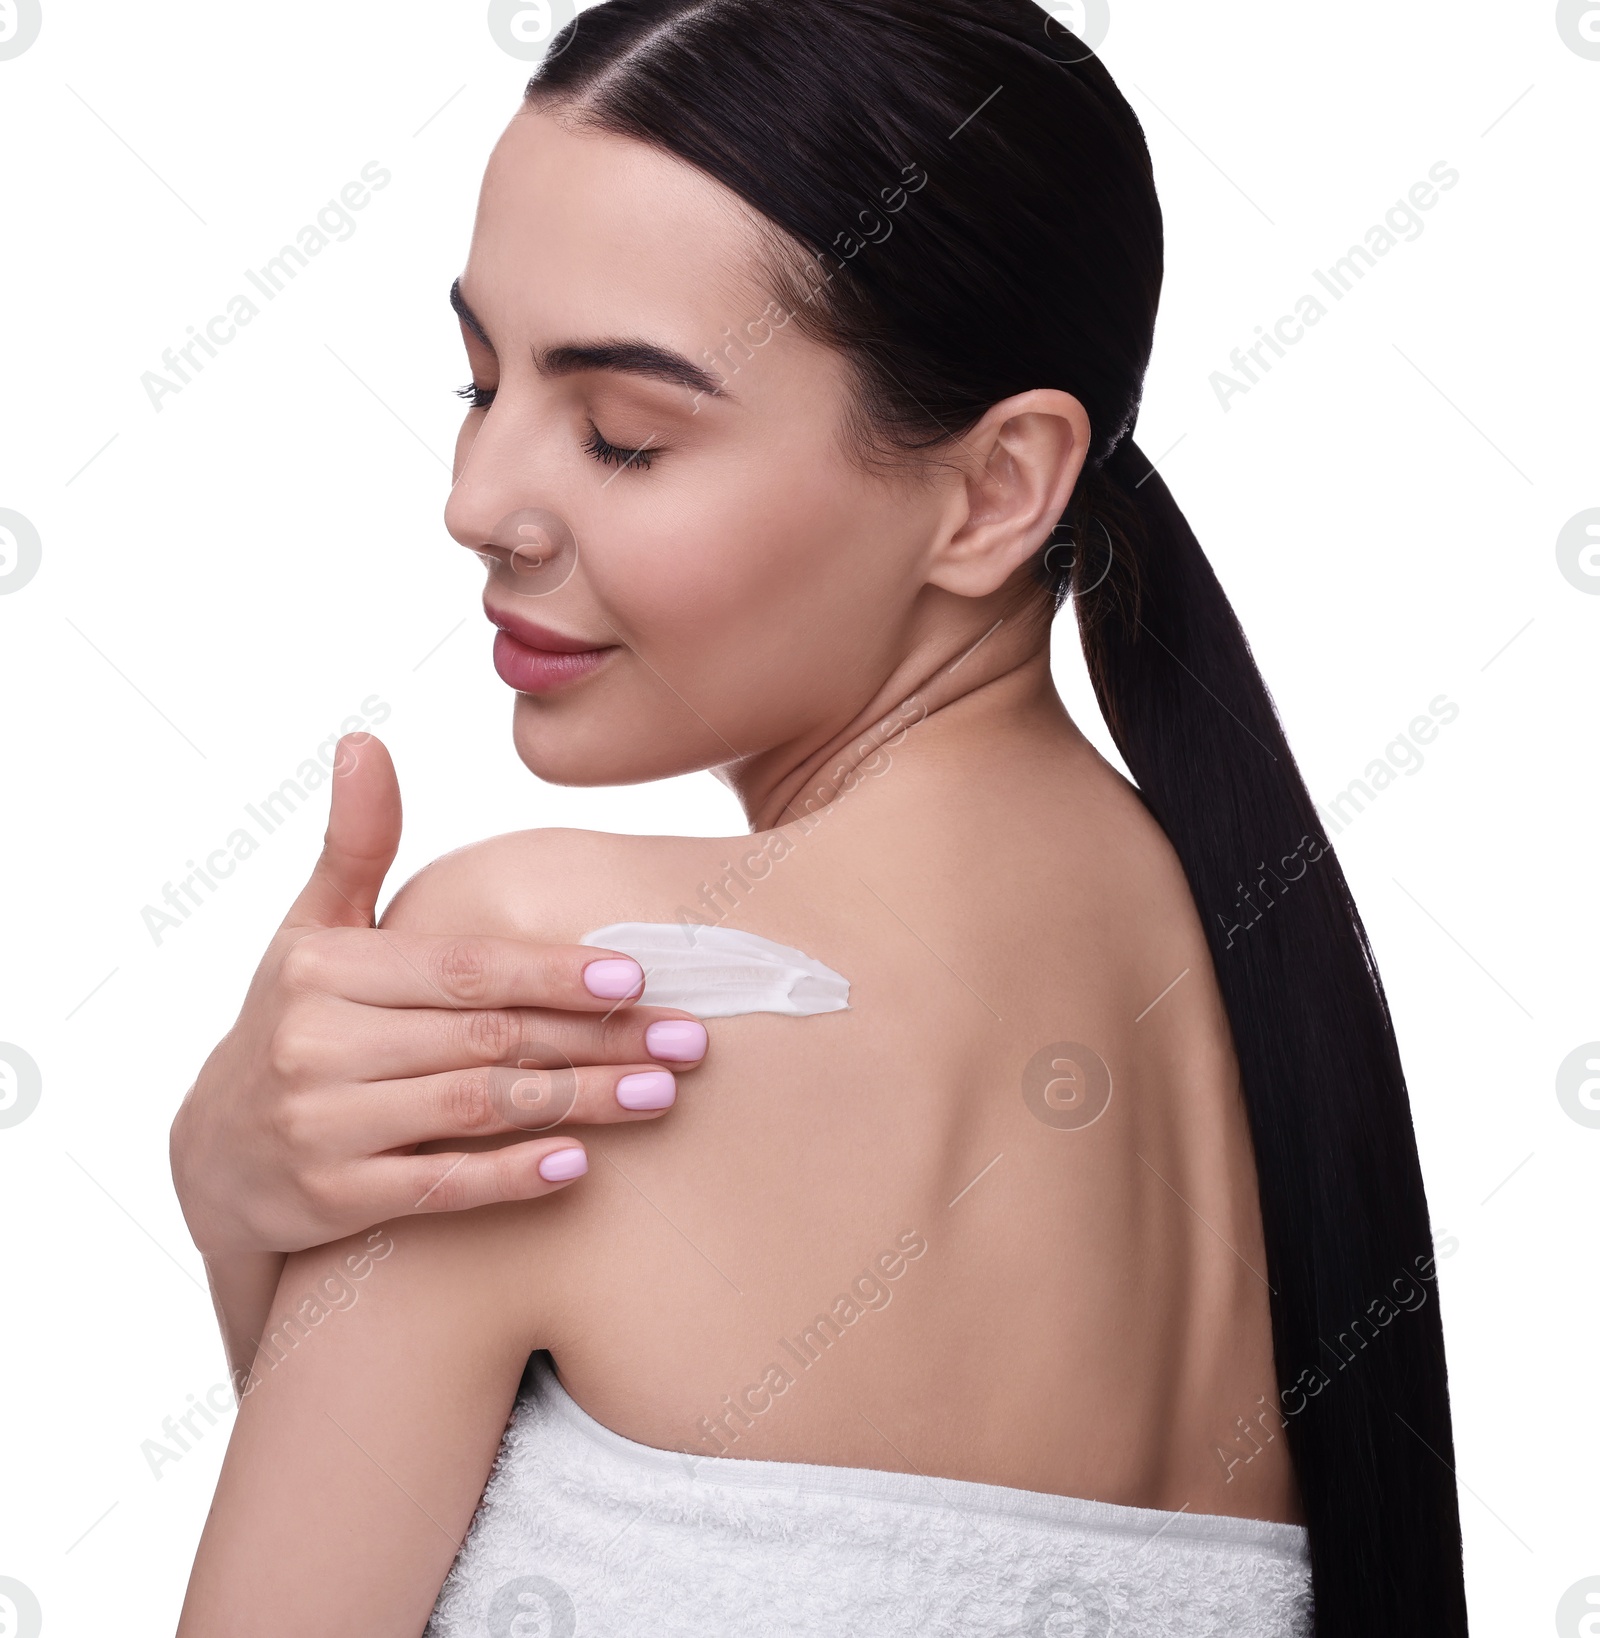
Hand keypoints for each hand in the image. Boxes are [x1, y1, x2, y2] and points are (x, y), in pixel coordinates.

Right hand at [169, 733, 707, 1260]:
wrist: (214, 1153)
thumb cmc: (292, 1020)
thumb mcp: (309, 929)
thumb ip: (354, 844)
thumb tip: (365, 741)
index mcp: (327, 967)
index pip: (464, 968)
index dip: (553, 971)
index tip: (635, 975)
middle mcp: (318, 1042)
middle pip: (487, 1037)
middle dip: (598, 1038)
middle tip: (687, 1039)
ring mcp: (323, 1125)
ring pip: (476, 1107)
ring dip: (580, 1102)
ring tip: (659, 1093)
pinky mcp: (332, 1199)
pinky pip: (441, 1185)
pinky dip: (512, 1176)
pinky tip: (580, 1164)